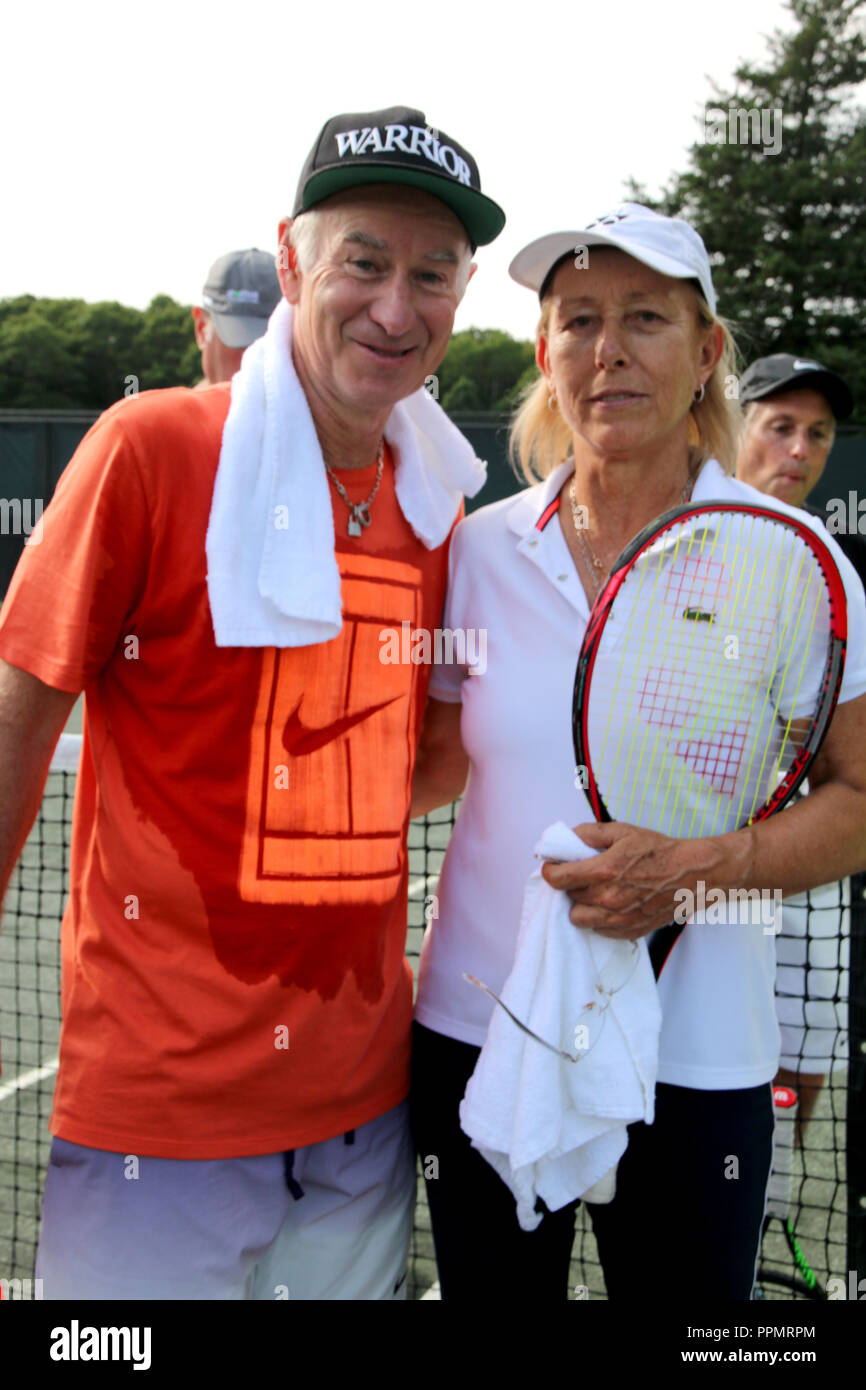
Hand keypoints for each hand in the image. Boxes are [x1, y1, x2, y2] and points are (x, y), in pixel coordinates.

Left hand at [540, 821, 697, 939]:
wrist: (692, 874)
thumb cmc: (658, 851)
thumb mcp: (622, 831)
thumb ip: (589, 833)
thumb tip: (566, 838)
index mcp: (603, 871)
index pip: (558, 879)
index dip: (550, 872)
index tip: (552, 867)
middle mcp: (608, 898)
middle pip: (568, 899)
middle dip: (570, 886)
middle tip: (581, 876)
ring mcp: (619, 918)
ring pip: (579, 920)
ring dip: (581, 906)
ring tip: (594, 893)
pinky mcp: (629, 930)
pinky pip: (600, 930)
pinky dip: (600, 918)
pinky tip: (611, 904)